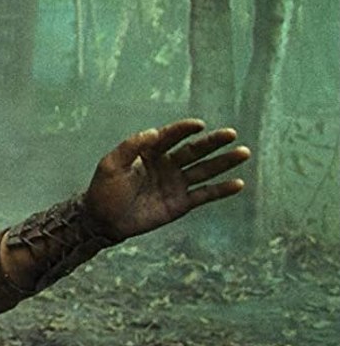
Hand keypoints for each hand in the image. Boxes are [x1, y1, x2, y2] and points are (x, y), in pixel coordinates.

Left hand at [83, 119, 249, 239]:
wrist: (103, 220)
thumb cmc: (104, 190)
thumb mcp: (111, 165)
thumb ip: (131, 147)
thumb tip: (154, 132)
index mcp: (149, 152)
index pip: (170, 137)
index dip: (184, 130)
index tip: (198, 125)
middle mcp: (167, 165)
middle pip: (194, 151)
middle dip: (213, 142)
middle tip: (231, 134)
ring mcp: (176, 183)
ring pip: (204, 170)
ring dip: (224, 162)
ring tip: (243, 153)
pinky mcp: (181, 203)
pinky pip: (205, 195)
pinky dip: (221, 190)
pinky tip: (238, 183)